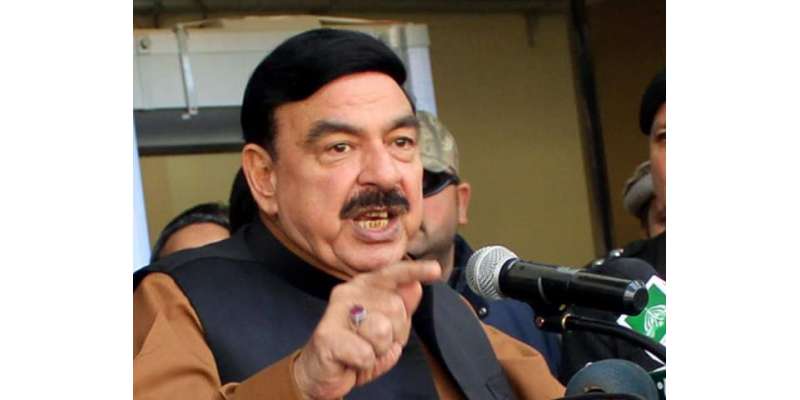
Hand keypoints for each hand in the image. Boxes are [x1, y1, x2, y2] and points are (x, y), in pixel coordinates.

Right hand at [292, 259, 440, 398]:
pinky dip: (365, 364)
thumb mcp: (385, 329)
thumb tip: (415, 287)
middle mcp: (348, 292)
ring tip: (363, 350)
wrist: (321, 373)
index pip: (392, 273)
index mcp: (363, 286)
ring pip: (382, 331)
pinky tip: (351, 361)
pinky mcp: (327, 335)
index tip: (436, 270)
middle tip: (374, 343)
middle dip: (395, 334)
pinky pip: (367, 353)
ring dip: (379, 350)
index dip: (415, 271)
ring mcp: (335, 312)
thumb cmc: (355, 348)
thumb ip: (400, 309)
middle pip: (396, 309)